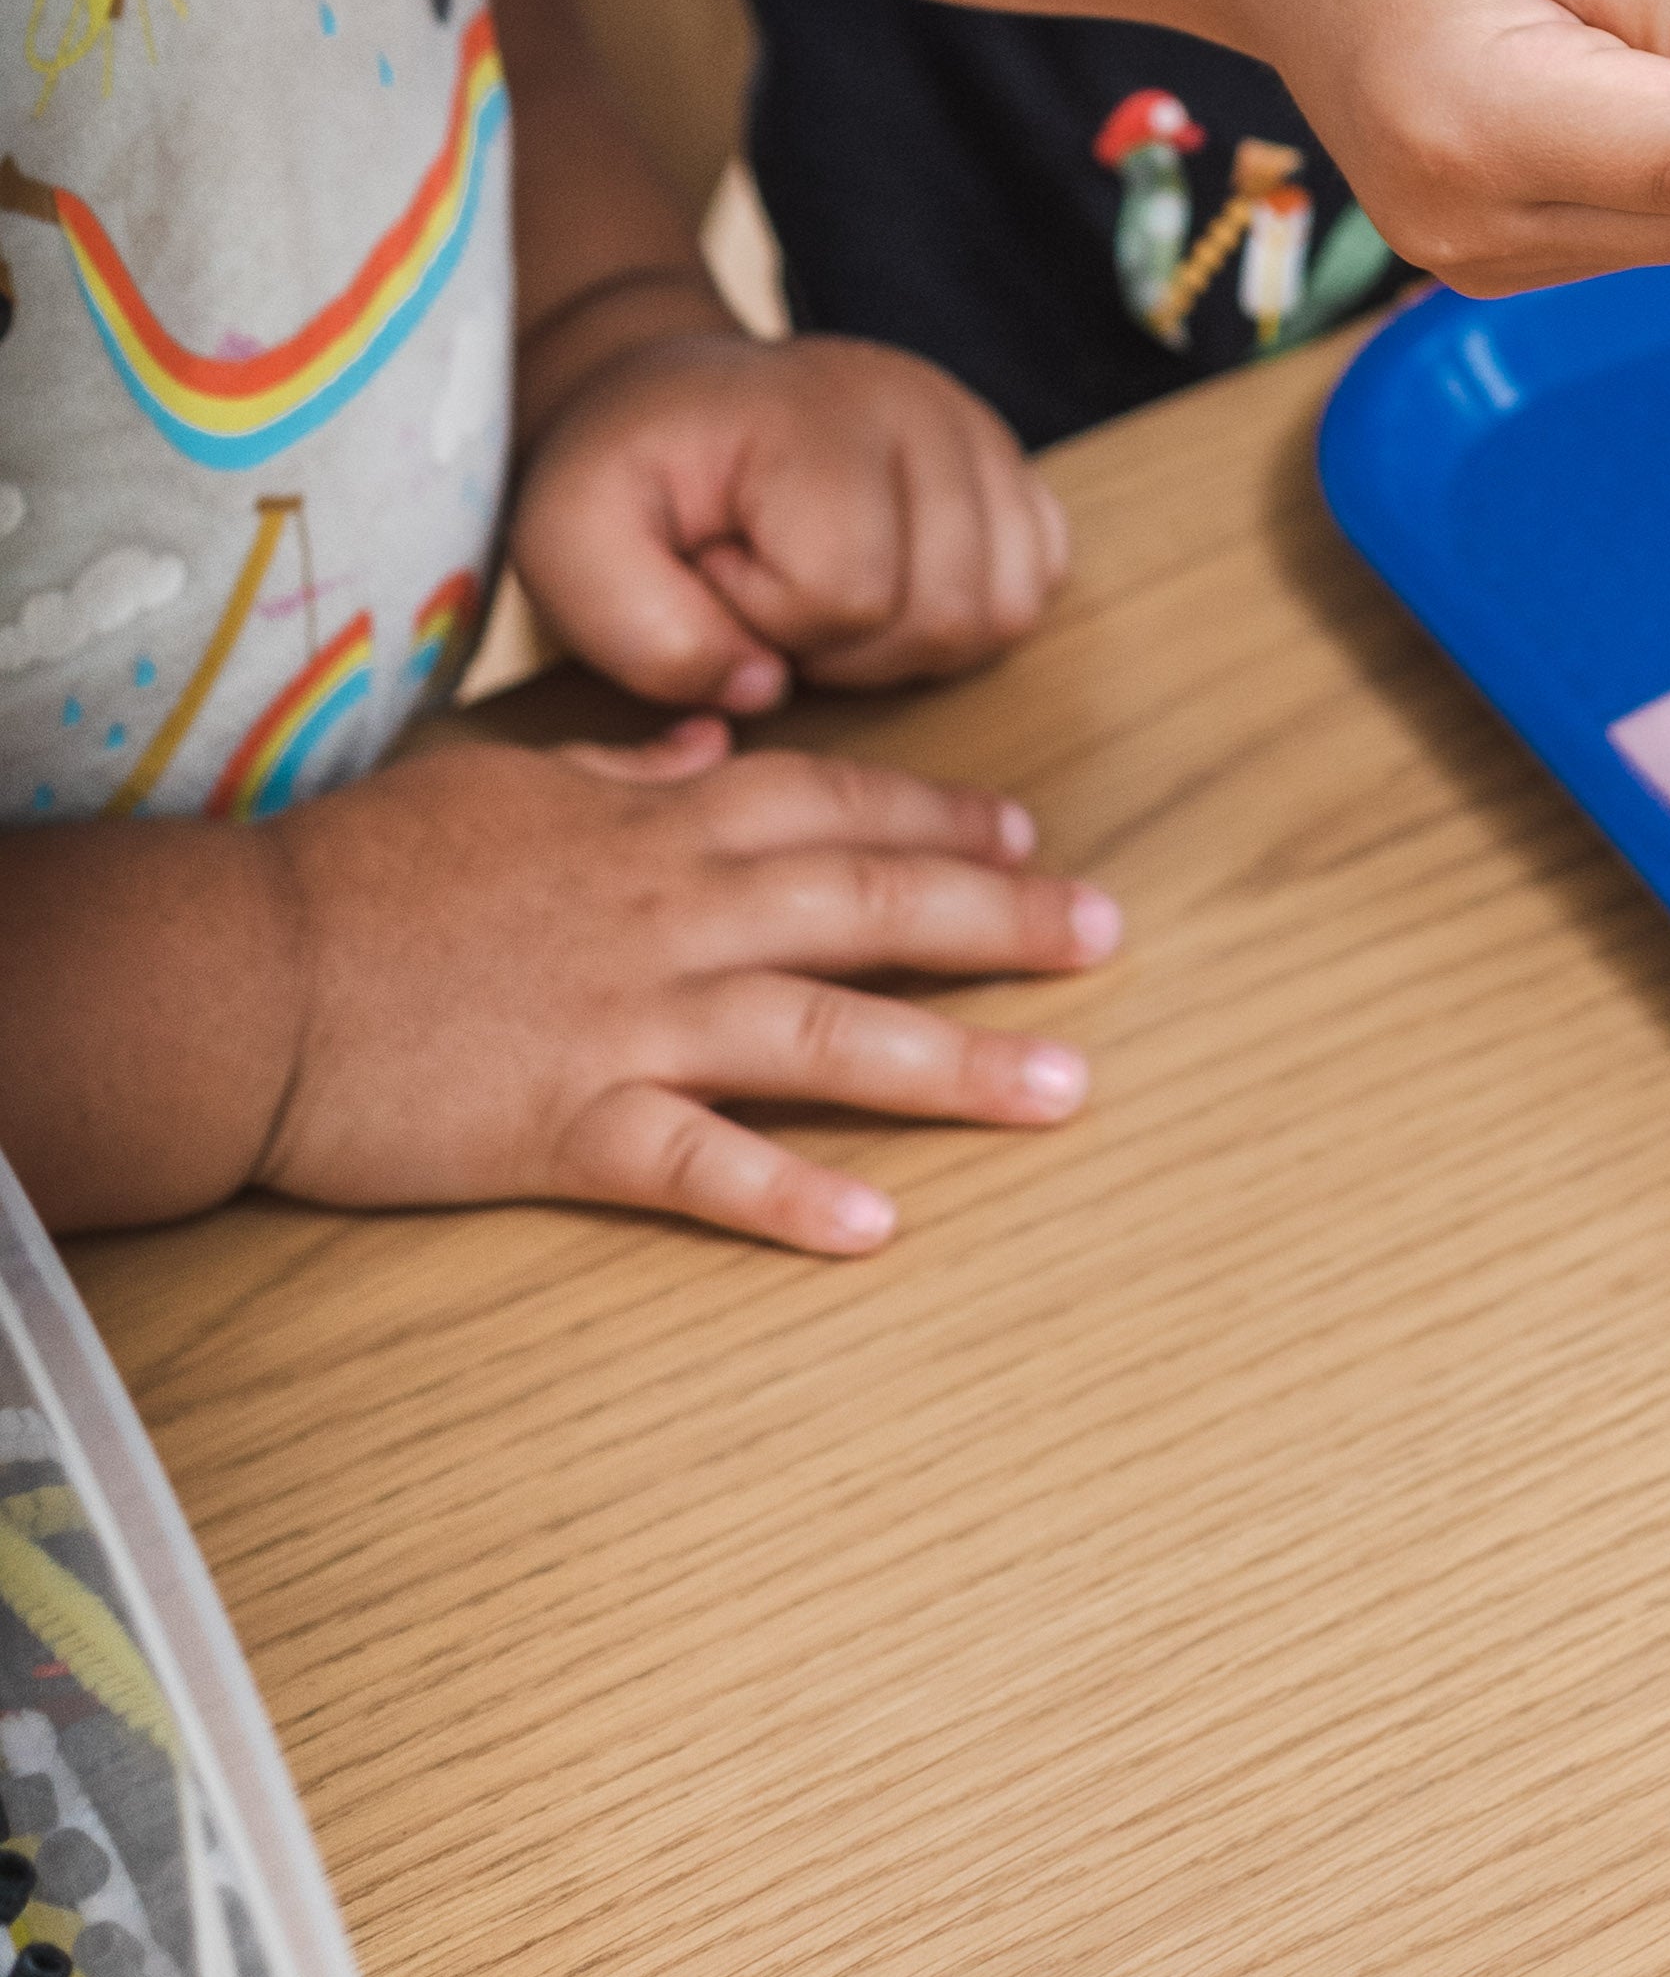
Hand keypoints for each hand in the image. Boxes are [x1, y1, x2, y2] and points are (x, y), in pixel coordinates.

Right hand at [259, 714, 1120, 1250]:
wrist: (250, 965)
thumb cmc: (367, 866)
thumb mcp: (505, 782)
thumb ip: (622, 772)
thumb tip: (710, 751)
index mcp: (658, 826)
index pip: (836, 806)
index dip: (942, 821)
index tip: (1030, 838)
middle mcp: (671, 912)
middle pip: (869, 905)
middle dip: (1003, 922)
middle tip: (1111, 939)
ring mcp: (629, 1018)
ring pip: (823, 1034)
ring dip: (953, 1061)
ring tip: (1064, 1090)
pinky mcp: (569, 1122)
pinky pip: (699, 1164)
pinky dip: (790, 1194)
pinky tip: (879, 1225)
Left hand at [510, 315, 1069, 711]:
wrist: (672, 398)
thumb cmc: (624, 475)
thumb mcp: (569, 546)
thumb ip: (643, 634)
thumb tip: (763, 691)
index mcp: (813, 417)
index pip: (847, 594)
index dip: (766, 618)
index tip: (711, 568)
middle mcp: (920, 404)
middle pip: (940, 613)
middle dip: (840, 643)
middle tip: (765, 589)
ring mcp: (976, 427)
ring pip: (999, 611)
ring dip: (901, 637)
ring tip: (819, 590)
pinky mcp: (1006, 459)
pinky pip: (1036, 582)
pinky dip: (964, 612)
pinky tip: (885, 583)